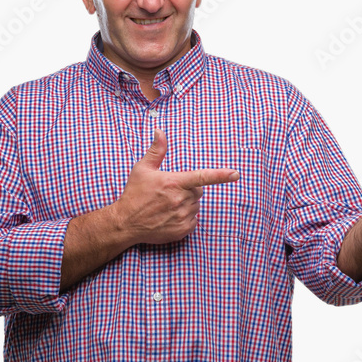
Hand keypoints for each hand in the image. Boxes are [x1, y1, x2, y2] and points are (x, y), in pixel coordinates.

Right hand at [110, 129, 239, 244]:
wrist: (125, 223)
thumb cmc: (134, 194)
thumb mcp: (142, 169)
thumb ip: (156, 150)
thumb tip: (160, 131)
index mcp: (173, 182)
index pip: (202, 177)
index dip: (221, 175)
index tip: (236, 174)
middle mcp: (180, 200)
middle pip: (198, 191)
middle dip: (189, 190)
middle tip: (170, 193)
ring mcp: (182, 216)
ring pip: (196, 206)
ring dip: (187, 204)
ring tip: (167, 206)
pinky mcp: (182, 230)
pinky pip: (194, 220)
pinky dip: (186, 218)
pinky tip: (169, 216)